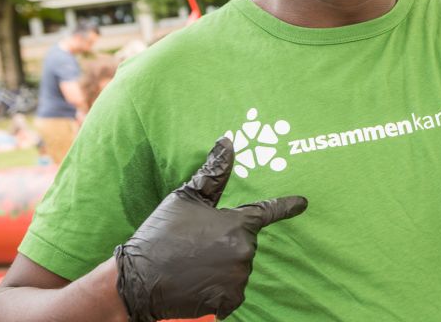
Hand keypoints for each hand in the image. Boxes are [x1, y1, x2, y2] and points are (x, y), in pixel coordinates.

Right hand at [115, 138, 307, 321]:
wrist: (137, 279)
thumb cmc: (161, 234)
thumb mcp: (185, 198)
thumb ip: (213, 173)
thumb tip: (228, 141)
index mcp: (238, 223)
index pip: (268, 211)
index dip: (287, 205)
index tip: (303, 203)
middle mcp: (244, 250)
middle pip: (244, 243)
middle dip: (225, 242)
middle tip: (196, 246)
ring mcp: (238, 277)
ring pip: (237, 267)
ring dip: (221, 266)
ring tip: (193, 265)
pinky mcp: (230, 299)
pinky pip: (231, 291)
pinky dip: (218, 289)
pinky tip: (197, 284)